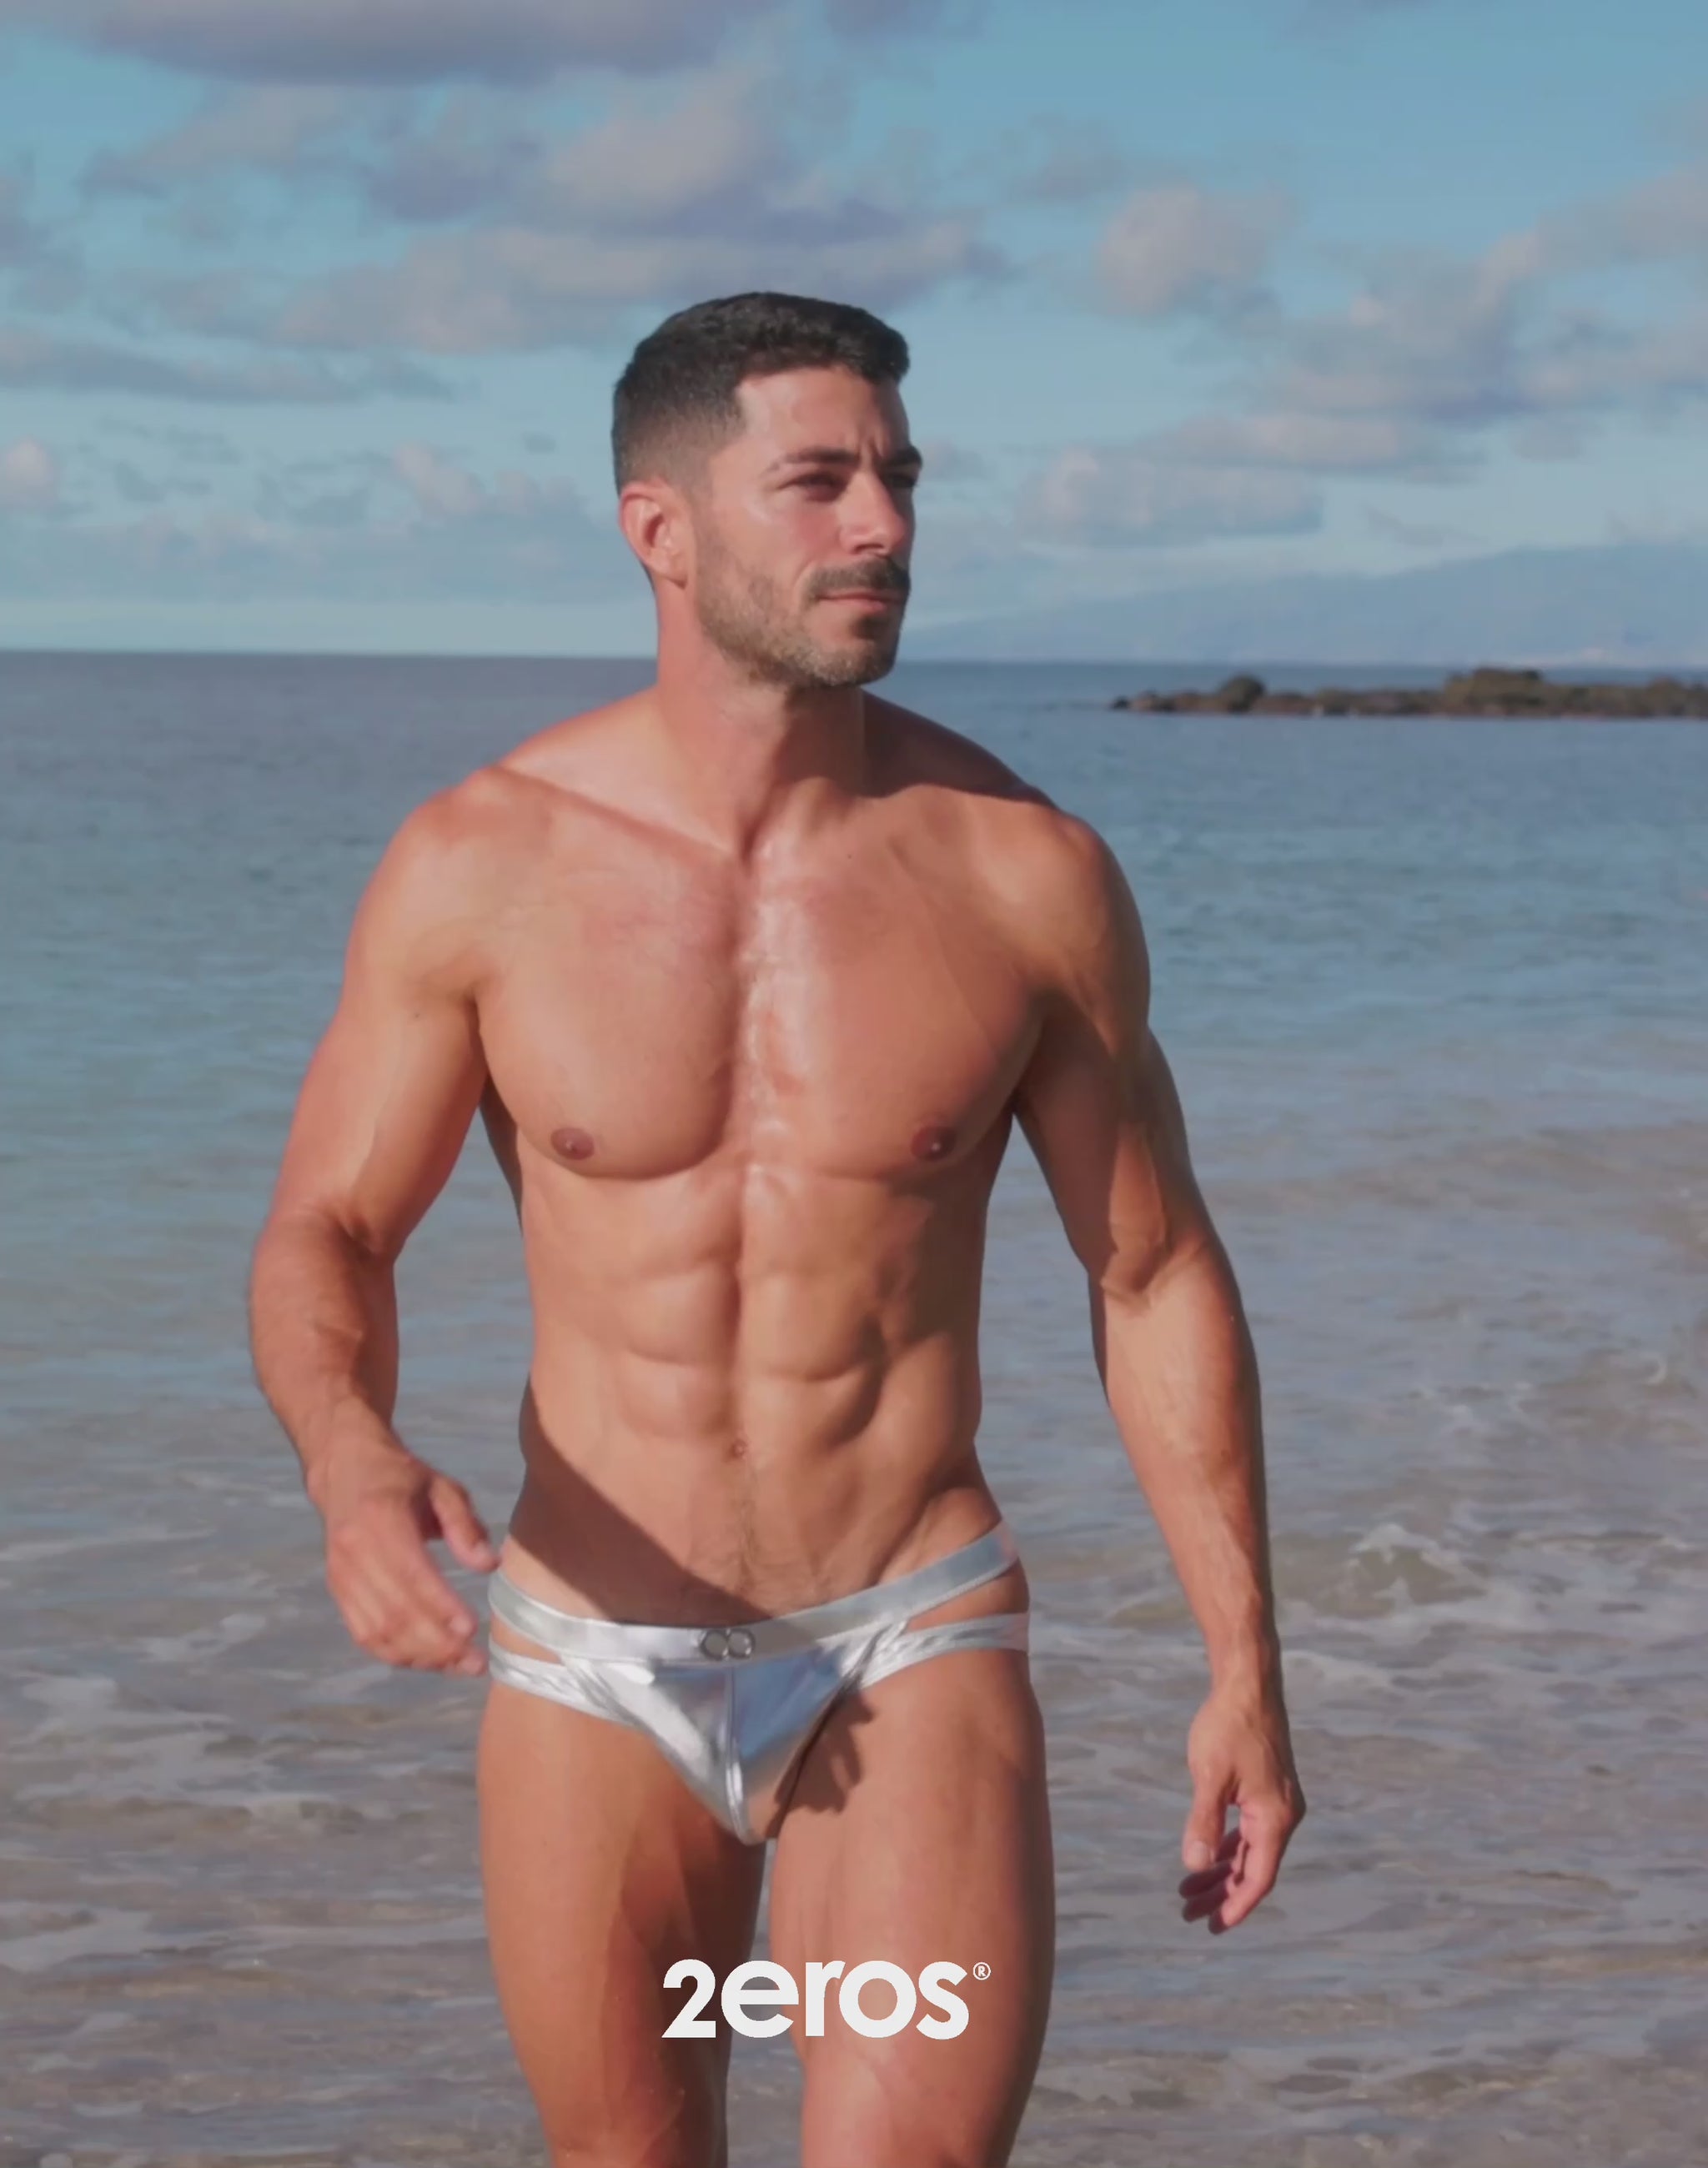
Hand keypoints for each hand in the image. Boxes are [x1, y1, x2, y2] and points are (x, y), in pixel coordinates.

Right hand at [317, 1432, 499, 1677]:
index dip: (439, 1605)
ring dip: (419, 1656)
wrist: (344, 1471)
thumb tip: (489, 1565)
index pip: (410, 1573)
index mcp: (381, 1519)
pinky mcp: (337, 1592)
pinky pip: (364, 1634)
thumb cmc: (401, 1479)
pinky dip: (395, 1654)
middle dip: (436, 1644)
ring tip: (459, 1666)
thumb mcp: (442, 1486)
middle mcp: (354, 1552)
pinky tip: (429, 1661)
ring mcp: (341, 1576)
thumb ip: (465, 1524)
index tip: (471, 1628)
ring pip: (378, 1631)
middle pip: (394, 1612)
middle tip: (476, 1662)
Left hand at [1177, 1679, 1304, 1932]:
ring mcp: (1277, 1802)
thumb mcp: (1210, 1775)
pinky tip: (1205, 1856)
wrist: (1248, 1683)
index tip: (1212, 1926)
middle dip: (1220, 1893)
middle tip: (1188, 1913)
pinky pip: (1248, 1830)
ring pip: (1249, 1850)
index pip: (1259, 1878)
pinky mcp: (1267, 1789)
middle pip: (1252, 1869)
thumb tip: (1195, 1864)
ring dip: (1221, 1870)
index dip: (1235, 1906)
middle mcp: (1283, 1815)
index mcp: (1275, 1818)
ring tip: (1187, 1889)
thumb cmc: (1229, 1726)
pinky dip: (1227, 1846)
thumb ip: (1204, 1822)